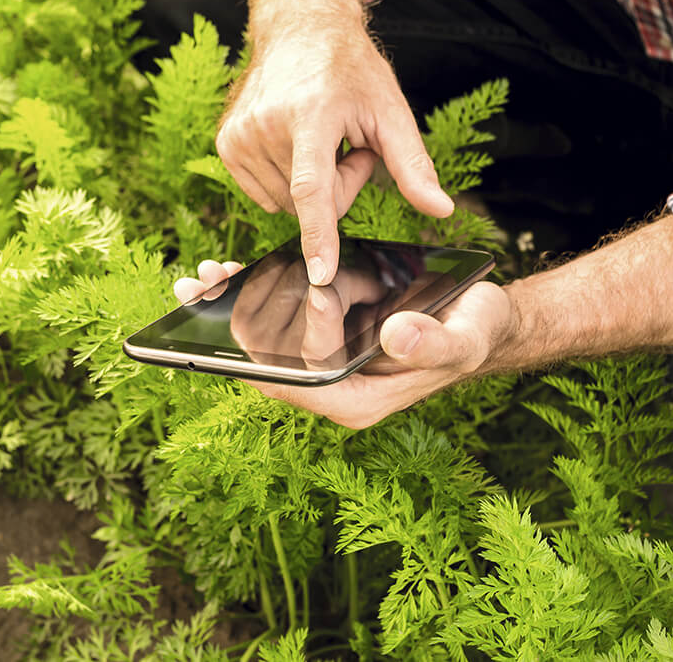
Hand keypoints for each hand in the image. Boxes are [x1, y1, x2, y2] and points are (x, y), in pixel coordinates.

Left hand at [175, 260, 514, 428]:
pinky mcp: (321, 338)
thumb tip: (396, 335)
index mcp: (358, 400)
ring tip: (201, 276)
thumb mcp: (464, 336)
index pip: (299, 382)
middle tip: (196, 288)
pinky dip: (253, 296)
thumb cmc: (474, 332)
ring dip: (230, 309)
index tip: (260, 312)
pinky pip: (276, 323)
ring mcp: (323, 364)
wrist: (475, 322)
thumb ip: (433, 343)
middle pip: (266, 365)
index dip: (269, 352)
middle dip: (228, 327)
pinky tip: (231, 271)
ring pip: (262, 343)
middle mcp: (332, 387)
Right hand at [216, 0, 454, 286]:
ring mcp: (240, 134)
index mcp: (311, 112)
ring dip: (312, 185)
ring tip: (321, 139)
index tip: (319, 273)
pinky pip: (265, 196)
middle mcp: (267, 123)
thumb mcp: (391, 110)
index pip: (313, 187)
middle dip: (338, 186)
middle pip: (310, 202)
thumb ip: (414, 166)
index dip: (319, 234)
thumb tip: (444, 211)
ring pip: (286, 204)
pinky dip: (286, 181)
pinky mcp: (225, 143)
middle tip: (348, 144)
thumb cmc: (351, 70)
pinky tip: (295, 144)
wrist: (300, 30)